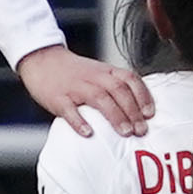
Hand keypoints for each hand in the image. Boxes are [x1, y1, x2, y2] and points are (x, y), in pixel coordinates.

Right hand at [16, 44, 151, 137]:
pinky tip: (88, 133)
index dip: (143, 96)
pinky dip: (79, 121)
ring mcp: (76, 87)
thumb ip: (116, 86)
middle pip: (118, 91)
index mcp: (106, 71)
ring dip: (115, 116)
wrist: (43, 60)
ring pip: (99, 98)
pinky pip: (69, 110)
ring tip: (125, 133)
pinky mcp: (58, 97)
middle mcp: (94, 77)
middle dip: (132, 111)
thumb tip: (138, 112)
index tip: (150, 114)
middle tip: (141, 130)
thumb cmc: (74, 72)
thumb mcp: (99, 72)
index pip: (130, 79)